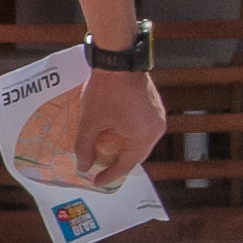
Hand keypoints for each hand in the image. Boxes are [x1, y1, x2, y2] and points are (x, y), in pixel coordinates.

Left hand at [74, 69, 166, 183]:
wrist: (118, 61)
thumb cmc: (105, 91)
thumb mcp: (90, 122)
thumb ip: (85, 147)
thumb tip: (84, 166)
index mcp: (143, 136)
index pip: (126, 165)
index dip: (109, 174)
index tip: (96, 181)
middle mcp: (156, 130)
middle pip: (135, 155)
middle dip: (116, 162)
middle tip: (99, 168)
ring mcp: (158, 118)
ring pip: (139, 142)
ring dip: (122, 148)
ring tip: (104, 152)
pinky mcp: (155, 108)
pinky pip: (142, 129)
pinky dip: (128, 135)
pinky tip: (113, 134)